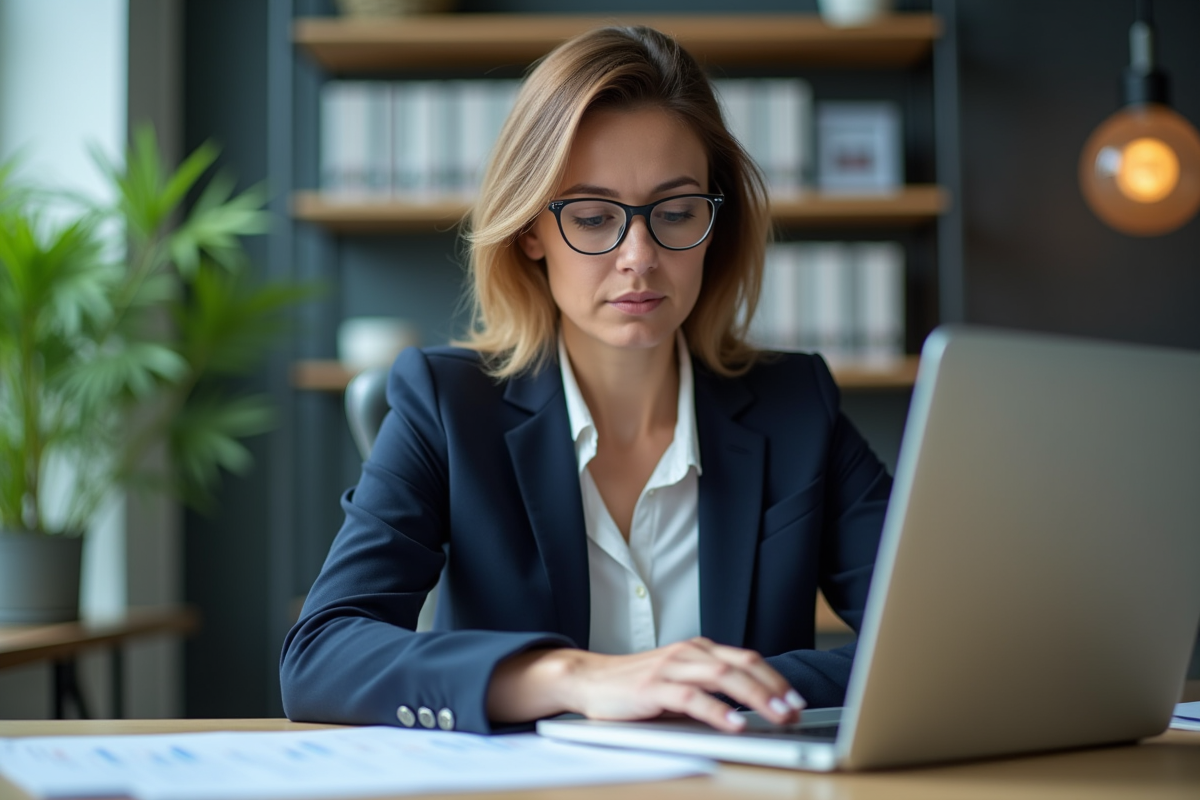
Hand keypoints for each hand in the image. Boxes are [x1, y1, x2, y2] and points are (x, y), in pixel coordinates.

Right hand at [487, 637, 805, 731]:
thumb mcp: (678, 683)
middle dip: (774, 690)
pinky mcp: (652, 687)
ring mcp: (670, 667)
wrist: (588, 679)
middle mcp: (687, 653)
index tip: (796, 700)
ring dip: (755, 698)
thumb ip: (708, 690)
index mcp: (697, 650)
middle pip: (741, 666)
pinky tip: (734, 724)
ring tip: (777, 716)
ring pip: (723, 677)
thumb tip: (750, 711)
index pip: (746, 659)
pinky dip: (717, 711)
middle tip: (795, 711)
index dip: (775, 679)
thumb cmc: (634, 687)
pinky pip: (691, 697)